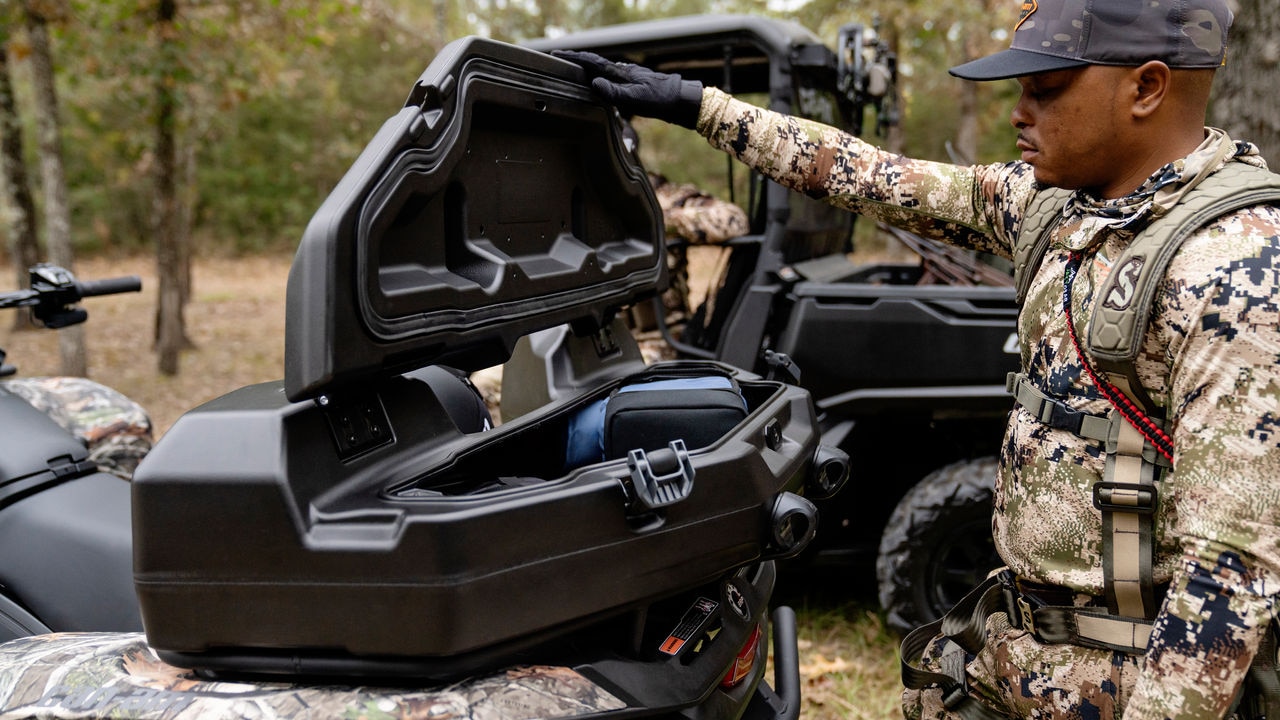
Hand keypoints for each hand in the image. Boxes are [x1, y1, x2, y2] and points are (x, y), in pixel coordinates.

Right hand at [551, 49, 702, 128]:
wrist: (682, 100)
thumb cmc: (661, 101)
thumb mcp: (637, 100)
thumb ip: (614, 93)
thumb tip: (593, 84)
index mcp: (621, 74)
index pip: (593, 62)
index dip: (574, 58)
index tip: (557, 54)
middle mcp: (624, 72)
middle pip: (595, 63)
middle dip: (577, 60)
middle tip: (560, 58)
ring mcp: (630, 76)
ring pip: (603, 69)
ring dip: (588, 67)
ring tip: (575, 69)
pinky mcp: (635, 83)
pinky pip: (611, 76)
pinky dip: (600, 75)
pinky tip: (601, 81)